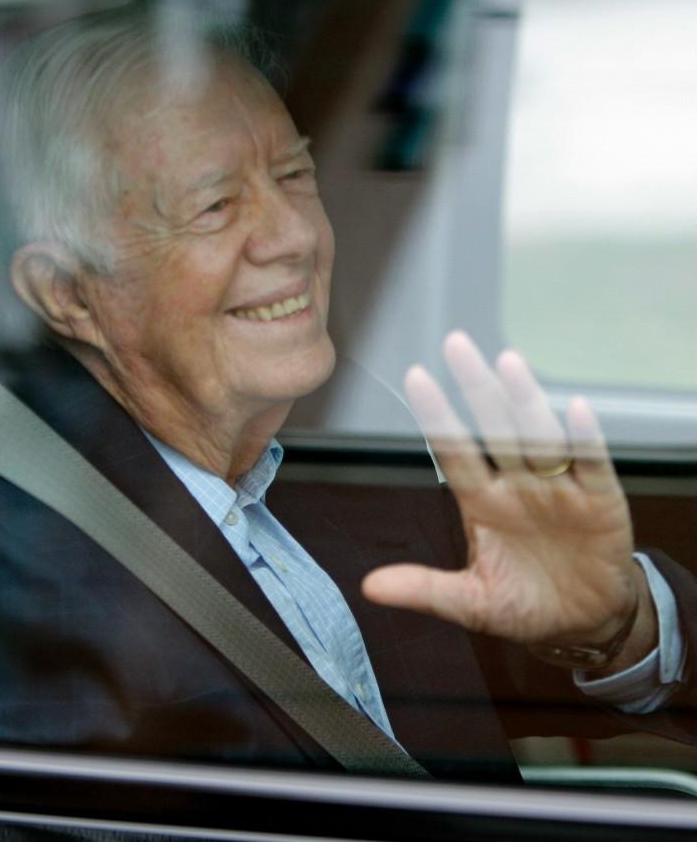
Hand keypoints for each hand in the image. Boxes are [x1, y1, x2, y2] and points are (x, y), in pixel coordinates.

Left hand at [362, 331, 641, 648]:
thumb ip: (425, 589)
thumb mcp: (471, 602)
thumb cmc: (526, 604)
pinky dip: (587, 440)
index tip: (416, 378)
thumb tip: (369, 587)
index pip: (454, 452)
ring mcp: (558, 489)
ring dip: (525, 402)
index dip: (437, 417)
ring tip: (509, 365)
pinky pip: (593, 465)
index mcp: (483, 502)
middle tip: (457, 346)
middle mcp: (518, 485)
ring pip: (539, 437)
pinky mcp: (599, 501)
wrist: (583, 622)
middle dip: (476, 389)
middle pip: (495, 429)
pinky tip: (577, 411)